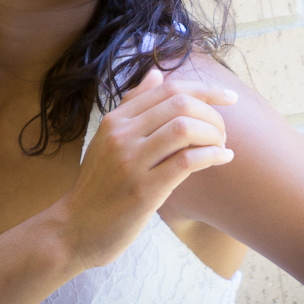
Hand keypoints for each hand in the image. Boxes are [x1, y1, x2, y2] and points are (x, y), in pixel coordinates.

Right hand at [52, 68, 235, 268]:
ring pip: (185, 128)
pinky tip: (223, 158)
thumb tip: (156, 74)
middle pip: (180, 104)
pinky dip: (212, 155)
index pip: (167, 88)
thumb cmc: (98, 185)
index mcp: (115, 119)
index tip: (229, 98)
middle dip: (212, 113)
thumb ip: (132, 106)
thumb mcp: (107, 139)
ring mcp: (131, 162)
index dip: (205, 89)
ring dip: (214, 134)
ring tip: (221, 145)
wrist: (75, 229)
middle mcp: (121, 135)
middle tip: (222, 131)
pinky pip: (187, 161)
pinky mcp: (143, 191)